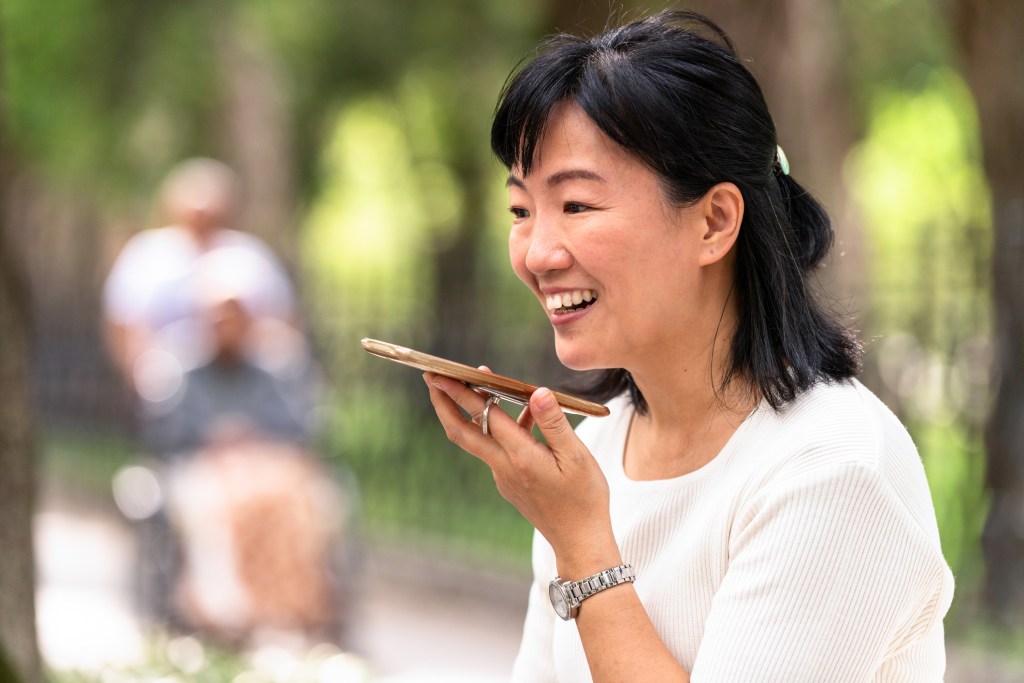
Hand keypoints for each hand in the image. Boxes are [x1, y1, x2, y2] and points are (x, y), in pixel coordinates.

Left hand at [423, 371, 617, 571]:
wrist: (579, 542)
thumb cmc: (584, 498)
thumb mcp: (577, 456)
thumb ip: (554, 422)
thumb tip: (537, 392)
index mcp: (521, 457)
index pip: (485, 416)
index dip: (463, 391)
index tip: (441, 374)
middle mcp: (504, 467)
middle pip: (461, 431)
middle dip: (444, 402)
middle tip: (430, 377)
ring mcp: (503, 477)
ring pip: (477, 439)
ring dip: (469, 412)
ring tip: (474, 384)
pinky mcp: (509, 484)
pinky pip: (496, 449)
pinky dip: (498, 428)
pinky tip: (521, 415)